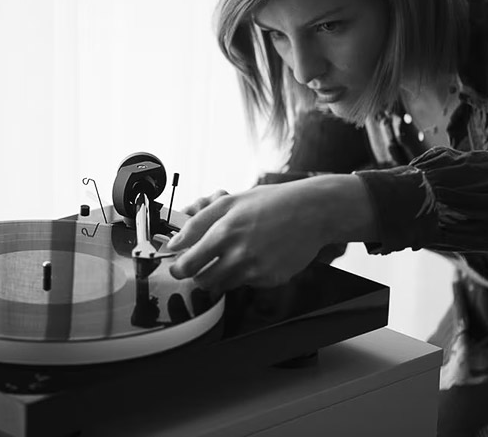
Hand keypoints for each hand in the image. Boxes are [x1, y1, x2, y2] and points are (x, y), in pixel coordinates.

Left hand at [165, 175, 374, 292]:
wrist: (312, 211)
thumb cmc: (271, 203)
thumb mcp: (230, 202)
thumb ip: (198, 223)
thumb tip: (175, 242)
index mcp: (224, 232)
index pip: (188, 265)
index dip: (177, 269)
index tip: (176, 267)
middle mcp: (239, 254)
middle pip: (203, 281)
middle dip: (198, 274)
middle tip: (202, 263)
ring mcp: (257, 270)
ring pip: (224, 285)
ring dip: (220, 275)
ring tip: (232, 254)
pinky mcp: (271, 279)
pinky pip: (247, 284)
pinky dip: (245, 274)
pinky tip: (255, 255)